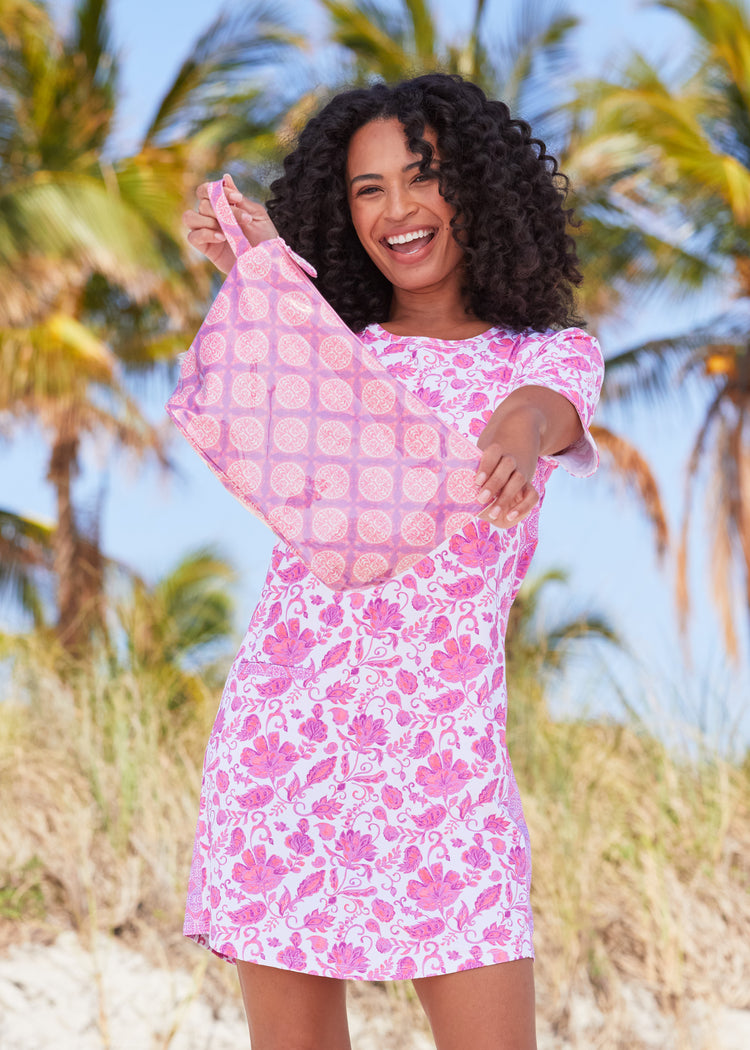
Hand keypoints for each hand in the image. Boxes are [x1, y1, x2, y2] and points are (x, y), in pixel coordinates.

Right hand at [182, 174, 279, 273]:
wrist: (268, 265)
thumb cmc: (265, 240)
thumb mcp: (257, 216)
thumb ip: (240, 200)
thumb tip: (225, 178)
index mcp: (224, 206)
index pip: (207, 190)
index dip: (218, 190)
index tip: (237, 198)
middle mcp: (212, 217)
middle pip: (202, 202)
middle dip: (221, 208)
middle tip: (244, 220)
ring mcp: (207, 232)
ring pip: (189, 217)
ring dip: (208, 220)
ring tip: (228, 230)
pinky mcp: (206, 248)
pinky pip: (193, 236)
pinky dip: (205, 233)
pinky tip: (222, 238)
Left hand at [474, 407, 540, 528]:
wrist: (520, 437)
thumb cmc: (490, 457)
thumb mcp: (481, 454)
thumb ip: (470, 468)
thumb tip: (447, 486)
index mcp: (497, 449)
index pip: (493, 453)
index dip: (486, 466)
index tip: (477, 481)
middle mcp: (511, 459)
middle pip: (507, 466)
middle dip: (494, 484)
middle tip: (481, 498)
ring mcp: (521, 471)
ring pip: (519, 479)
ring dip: (505, 497)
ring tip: (493, 513)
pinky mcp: (528, 485)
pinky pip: (532, 495)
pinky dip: (524, 505)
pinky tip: (510, 516)